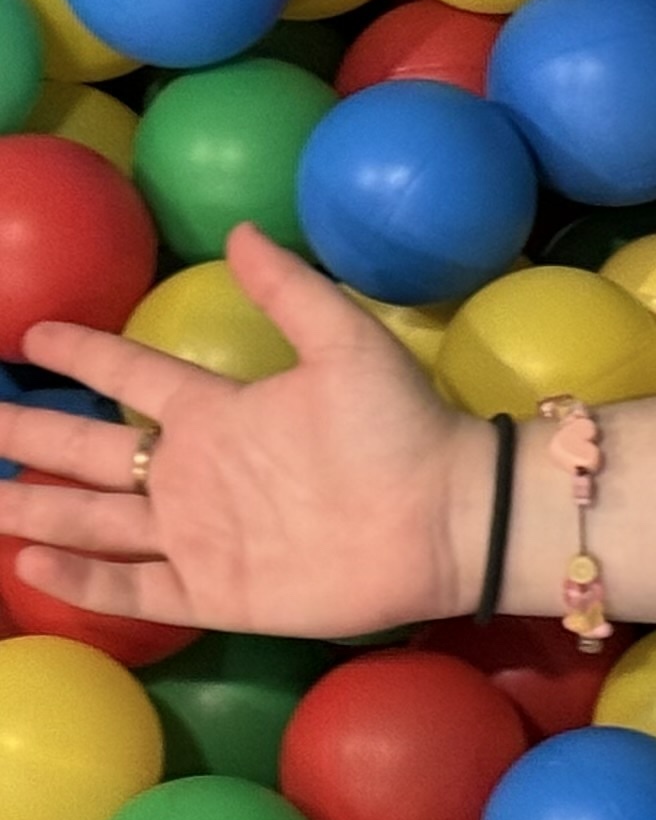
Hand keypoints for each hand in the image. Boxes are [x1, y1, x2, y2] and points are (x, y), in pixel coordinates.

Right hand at [2, 225, 481, 636]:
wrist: (449, 516)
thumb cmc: (403, 429)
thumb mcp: (347, 346)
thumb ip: (290, 291)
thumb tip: (240, 230)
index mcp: (219, 411)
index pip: (131, 376)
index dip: (84, 353)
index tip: (32, 336)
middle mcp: (197, 472)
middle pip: (91, 451)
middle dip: (31, 434)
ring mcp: (201, 534)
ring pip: (96, 520)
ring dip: (36, 509)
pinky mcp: (216, 589)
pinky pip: (135, 587)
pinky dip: (82, 577)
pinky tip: (28, 561)